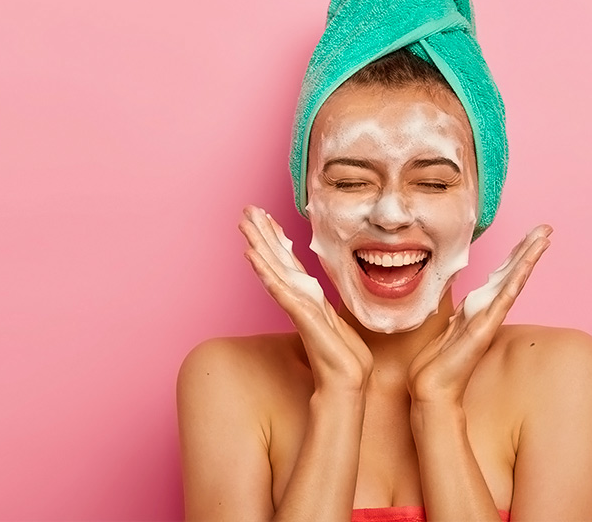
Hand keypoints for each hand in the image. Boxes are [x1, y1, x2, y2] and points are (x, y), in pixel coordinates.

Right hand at [239, 205, 373, 392]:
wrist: (346, 382)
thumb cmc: (344, 357)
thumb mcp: (338, 321)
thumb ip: (326, 306)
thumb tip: (322, 297)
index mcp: (308, 296)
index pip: (289, 261)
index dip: (277, 237)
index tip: (266, 216)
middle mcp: (299, 297)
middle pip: (276, 259)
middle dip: (262, 233)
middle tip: (246, 210)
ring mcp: (297, 305)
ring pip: (274, 268)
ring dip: (259, 244)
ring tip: (245, 225)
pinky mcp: (300, 315)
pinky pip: (280, 289)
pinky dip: (266, 271)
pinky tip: (253, 255)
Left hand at [406, 225, 552, 405]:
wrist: (431, 388)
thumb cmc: (434, 365)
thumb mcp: (443, 331)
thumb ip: (454, 319)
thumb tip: (456, 310)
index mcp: (476, 310)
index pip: (498, 277)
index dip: (513, 256)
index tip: (527, 237)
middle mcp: (486, 311)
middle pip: (510, 274)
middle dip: (527, 249)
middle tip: (546, 228)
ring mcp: (488, 319)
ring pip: (512, 281)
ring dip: (527, 258)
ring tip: (543, 237)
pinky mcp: (485, 329)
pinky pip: (503, 300)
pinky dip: (515, 281)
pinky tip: (525, 265)